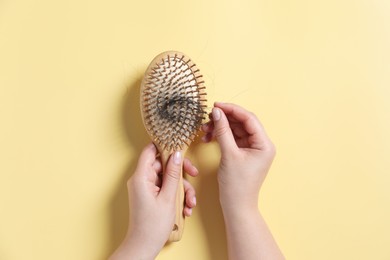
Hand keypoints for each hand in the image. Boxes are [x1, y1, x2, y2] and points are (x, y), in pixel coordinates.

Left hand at [110, 143, 197, 259]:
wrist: (144, 246)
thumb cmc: (152, 226)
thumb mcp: (168, 197)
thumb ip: (173, 174)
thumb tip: (176, 154)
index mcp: (141, 177)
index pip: (150, 150)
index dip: (164, 145)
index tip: (179, 146)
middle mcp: (142, 180)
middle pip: (163, 164)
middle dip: (180, 172)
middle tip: (193, 175)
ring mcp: (146, 188)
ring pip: (168, 178)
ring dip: (182, 188)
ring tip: (190, 203)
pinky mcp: (151, 195)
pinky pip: (166, 188)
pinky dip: (177, 196)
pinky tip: (185, 208)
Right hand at [202, 102, 282, 259]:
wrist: (236, 205)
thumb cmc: (237, 184)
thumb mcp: (229, 155)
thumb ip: (223, 131)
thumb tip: (216, 112)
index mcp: (264, 144)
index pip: (249, 119)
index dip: (232, 110)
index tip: (216, 105)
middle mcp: (261, 144)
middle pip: (242, 123)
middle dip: (224, 119)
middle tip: (208, 117)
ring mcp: (252, 149)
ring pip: (235, 130)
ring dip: (220, 127)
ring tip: (205, 129)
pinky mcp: (243, 153)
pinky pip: (232, 138)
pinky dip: (221, 136)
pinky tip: (209, 137)